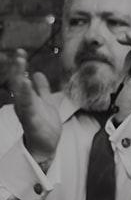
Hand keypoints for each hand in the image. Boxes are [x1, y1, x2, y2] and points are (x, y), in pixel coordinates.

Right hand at [5, 50, 58, 166]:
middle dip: (17, 70)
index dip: (19, 67)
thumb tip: (36, 74)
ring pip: (22, 96)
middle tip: (19, 55)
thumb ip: (41, 89)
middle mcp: (24, 105)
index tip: (21, 53)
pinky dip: (27, 99)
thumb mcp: (44, 102)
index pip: (21, 80)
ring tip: (21, 67)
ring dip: (20, 82)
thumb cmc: (44, 125)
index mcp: (26, 99)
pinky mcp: (33, 123)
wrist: (45, 146)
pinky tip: (27, 86)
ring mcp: (27, 114)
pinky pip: (28, 110)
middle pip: (18, 85)